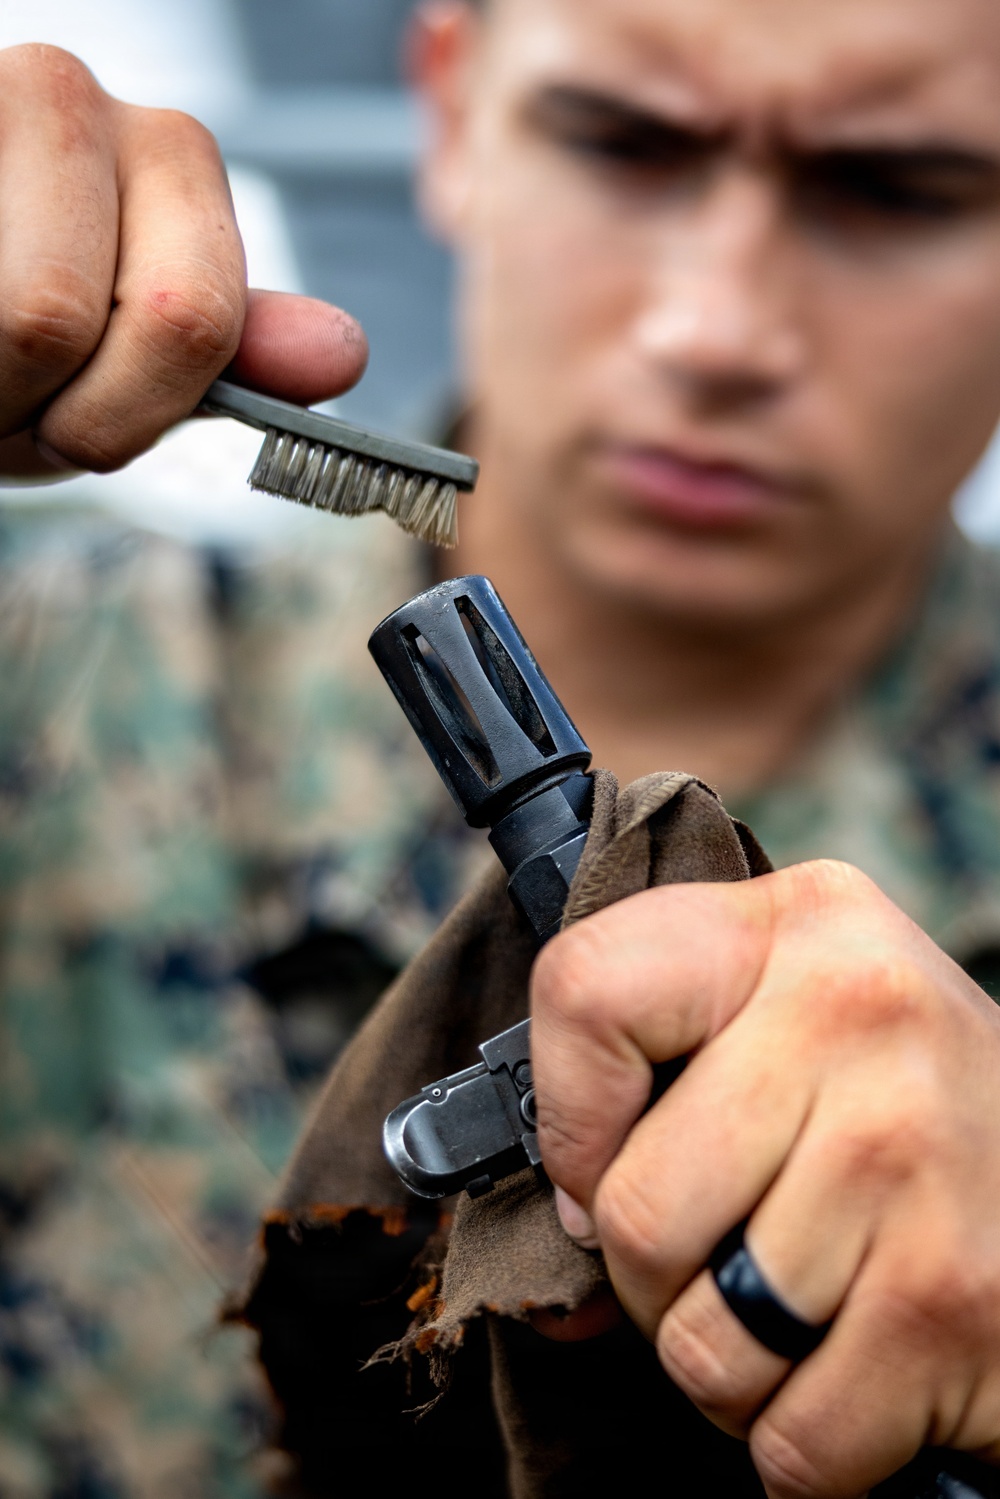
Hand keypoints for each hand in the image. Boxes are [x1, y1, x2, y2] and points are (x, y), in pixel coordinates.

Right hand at [0, 45, 367, 480]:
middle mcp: (74, 100)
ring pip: (8, 311)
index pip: (187, 319)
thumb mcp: (143, 362)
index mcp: (172, 155)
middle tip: (12, 397)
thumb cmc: (37, 347)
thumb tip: (339, 354)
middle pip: (56, 316)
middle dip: (32, 401)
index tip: (79, 430)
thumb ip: (231, 356)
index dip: (118, 417)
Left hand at [530, 859, 999, 1497]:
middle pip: (632, 1208)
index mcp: (797, 923)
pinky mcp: (957, 1297)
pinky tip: (859, 1371)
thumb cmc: (900, 1114)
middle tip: (724, 1263)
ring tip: (799, 1312)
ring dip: (732, 1369)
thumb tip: (557, 1279)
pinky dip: (807, 1441)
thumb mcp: (790, 1035)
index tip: (604, 1166)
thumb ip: (660, 1103)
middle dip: (654, 1281)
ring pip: (700, 1344)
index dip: (568, 1118)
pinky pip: (789, 1439)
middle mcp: (858, 1010)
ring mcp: (913, 1150)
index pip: (584, 990)